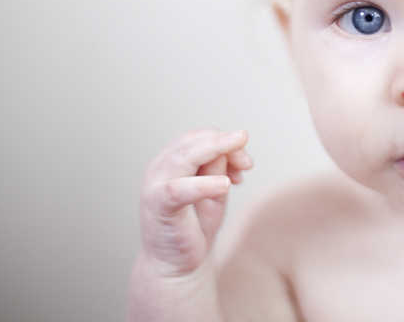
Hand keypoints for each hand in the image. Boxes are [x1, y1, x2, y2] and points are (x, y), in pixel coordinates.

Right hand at [139, 128, 252, 277]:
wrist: (178, 265)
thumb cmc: (195, 225)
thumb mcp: (215, 191)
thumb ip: (219, 168)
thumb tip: (232, 147)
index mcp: (173, 161)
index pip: (199, 137)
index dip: (225, 141)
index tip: (247, 162)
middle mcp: (160, 168)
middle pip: (192, 141)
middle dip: (224, 143)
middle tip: (247, 156)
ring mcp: (155, 185)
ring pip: (184, 156)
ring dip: (216, 152)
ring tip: (242, 161)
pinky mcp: (158, 205)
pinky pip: (179, 189)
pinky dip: (203, 184)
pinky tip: (224, 185)